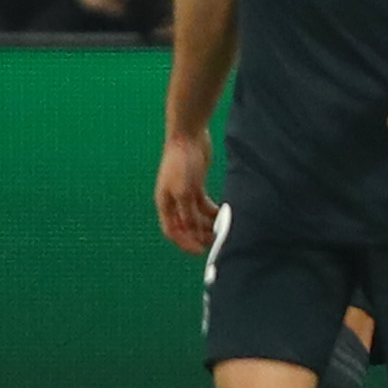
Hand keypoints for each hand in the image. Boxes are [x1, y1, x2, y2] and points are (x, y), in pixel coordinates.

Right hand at [155, 129, 215, 252]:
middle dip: (198, 236)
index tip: (200, 251)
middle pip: (185, 226)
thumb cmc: (180, 162)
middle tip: (215, 242)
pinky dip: (212, 211)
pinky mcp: (196, 185)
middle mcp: (173, 201)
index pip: (172, 231)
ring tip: (222, 230)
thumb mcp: (184, 191)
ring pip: (196, 216)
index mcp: (164, 204)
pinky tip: (223, 214)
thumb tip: (192, 232)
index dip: (185, 243)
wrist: (188, 136)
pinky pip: (203, 205)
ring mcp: (185, 193)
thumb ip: (187, 212)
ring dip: (206, 225)